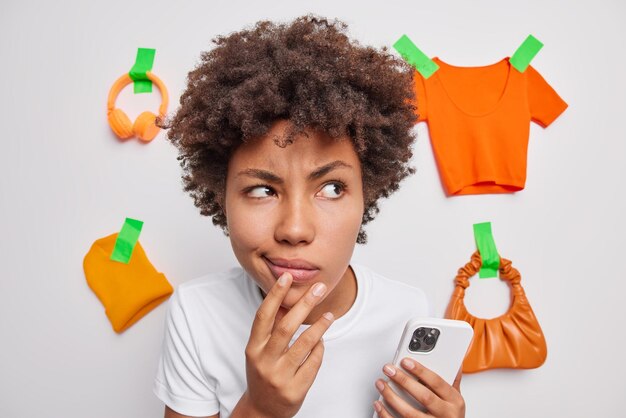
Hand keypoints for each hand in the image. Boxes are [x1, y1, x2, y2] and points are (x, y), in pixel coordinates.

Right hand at [243, 272, 334, 417]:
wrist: (262, 411)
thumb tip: (288, 299)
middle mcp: (264, 361)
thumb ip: (272, 329)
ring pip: (304, 344)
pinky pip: (314, 363)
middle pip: (286, 327)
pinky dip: (319, 349)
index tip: (286, 276)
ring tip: (330, 314)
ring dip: (320, 326)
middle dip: (304, 304)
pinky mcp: (295, 390)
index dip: (275, 295)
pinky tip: (321, 342)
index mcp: (253, 348)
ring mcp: (280, 377)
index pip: (264, 316)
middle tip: (319, 288)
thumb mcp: (260, 351)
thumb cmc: (263, 373)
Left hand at [373, 358, 464, 417]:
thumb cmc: (450, 417)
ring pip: (409, 413)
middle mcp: (444, 415)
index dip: (420, 371)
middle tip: (389, 370)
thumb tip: (453, 363)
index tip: (405, 361)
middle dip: (404, 381)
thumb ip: (451, 382)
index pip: (437, 383)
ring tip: (381, 384)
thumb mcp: (455, 400)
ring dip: (392, 397)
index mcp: (453, 402)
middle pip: (423, 396)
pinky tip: (379, 405)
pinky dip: (386, 415)